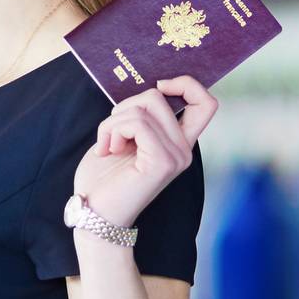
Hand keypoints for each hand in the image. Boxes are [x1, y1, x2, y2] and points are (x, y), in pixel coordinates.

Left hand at [70, 76, 217, 229]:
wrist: (93, 214)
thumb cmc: (102, 177)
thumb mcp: (124, 136)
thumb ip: (140, 116)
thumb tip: (145, 88)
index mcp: (178, 142)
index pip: (206, 103)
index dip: (185, 84)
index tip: (156, 87)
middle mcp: (184, 150)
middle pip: (159, 96)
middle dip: (125, 105)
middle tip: (112, 132)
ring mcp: (176, 156)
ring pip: (144, 107)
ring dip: (113, 121)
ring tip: (107, 145)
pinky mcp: (162, 162)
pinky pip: (137, 124)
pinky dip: (113, 130)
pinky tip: (107, 151)